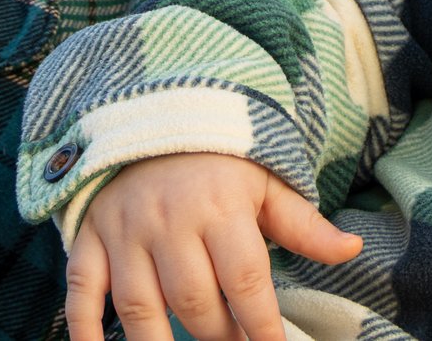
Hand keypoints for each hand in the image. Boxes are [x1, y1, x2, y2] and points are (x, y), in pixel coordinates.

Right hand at [66, 152, 361, 340]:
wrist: (152, 113)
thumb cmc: (219, 161)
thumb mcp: (265, 183)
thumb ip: (303, 224)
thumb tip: (352, 250)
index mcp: (220, 205)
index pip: (245, 279)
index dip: (262, 326)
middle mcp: (169, 219)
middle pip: (193, 300)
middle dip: (219, 336)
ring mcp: (124, 230)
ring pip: (139, 305)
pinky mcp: (89, 238)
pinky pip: (80, 290)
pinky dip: (84, 329)